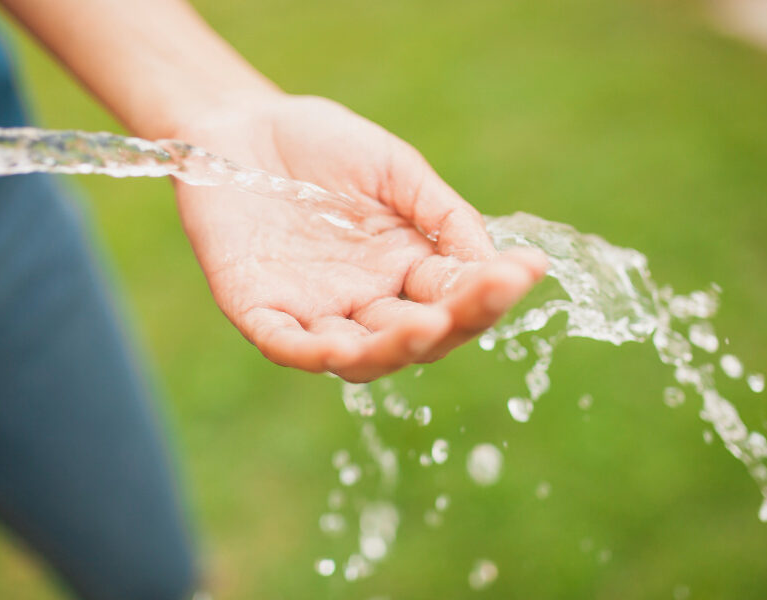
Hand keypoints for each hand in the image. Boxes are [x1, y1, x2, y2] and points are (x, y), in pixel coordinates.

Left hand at [174, 94, 545, 381]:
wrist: (241, 127)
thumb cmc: (322, 145)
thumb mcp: (395, 169)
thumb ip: (442, 214)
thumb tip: (495, 262)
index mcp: (407, 268)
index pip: (458, 296)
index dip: (492, 290)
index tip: (526, 268)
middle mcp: (368, 300)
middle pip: (418, 337)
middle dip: (451, 322)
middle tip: (474, 301)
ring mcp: (315, 310)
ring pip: (360, 355)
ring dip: (390, 349)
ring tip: (420, 329)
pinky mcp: (260, 309)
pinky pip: (286, 343)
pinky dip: (309, 351)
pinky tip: (336, 347)